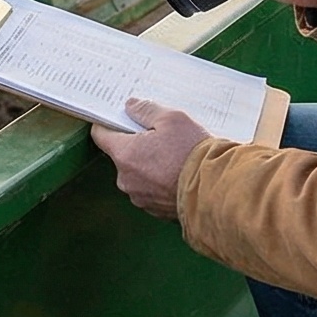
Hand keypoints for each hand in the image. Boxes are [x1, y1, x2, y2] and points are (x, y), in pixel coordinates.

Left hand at [90, 98, 210, 219]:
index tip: (120, 118)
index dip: (109, 123)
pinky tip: (179, 173)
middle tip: (160, 136)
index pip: (101, 135)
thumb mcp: (172, 119)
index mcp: (124, 154)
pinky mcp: (155, 209)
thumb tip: (131, 106)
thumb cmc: (193, 155)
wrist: (215, 191)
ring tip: (175, 156)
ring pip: (138, 174)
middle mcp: (126, 179)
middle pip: (122, 155)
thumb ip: (146, 110)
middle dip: (137, 145)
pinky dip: (161, 181)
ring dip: (150, 165)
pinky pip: (152, 190)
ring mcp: (140, 197)